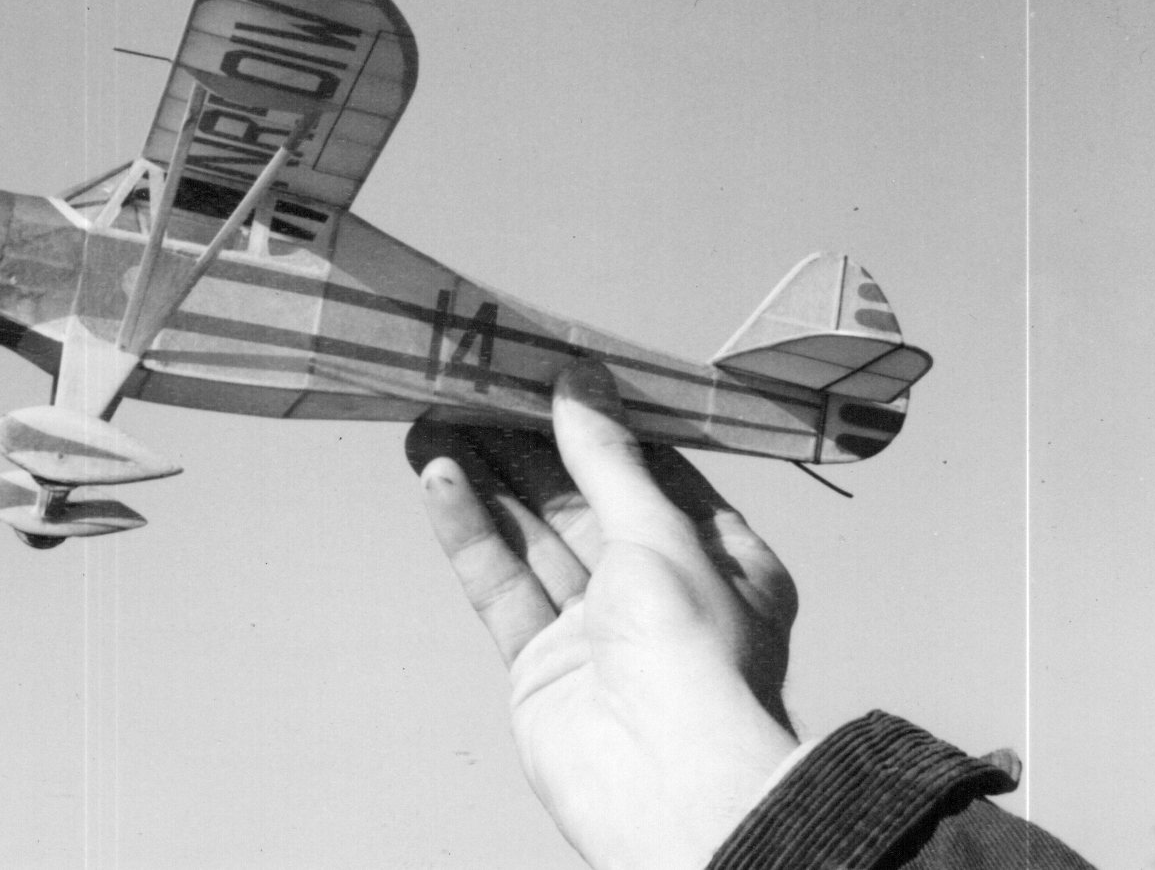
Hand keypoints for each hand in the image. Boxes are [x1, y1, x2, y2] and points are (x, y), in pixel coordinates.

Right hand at [406, 362, 798, 869]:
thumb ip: (606, 458)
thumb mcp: (660, 530)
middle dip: (527, 445)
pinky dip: (471, 532)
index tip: (551, 371)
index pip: (655, 472)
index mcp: (723, 560)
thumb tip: (577, 382)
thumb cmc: (696, 652)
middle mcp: (662, 594)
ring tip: (431, 419)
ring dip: (485, 480)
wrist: (667, 782)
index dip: (601, 422)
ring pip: (533, 538)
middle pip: (583, 500)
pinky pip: (503, 584)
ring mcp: (598, 632)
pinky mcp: (542, 665)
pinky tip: (438, 479)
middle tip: (472, 388)